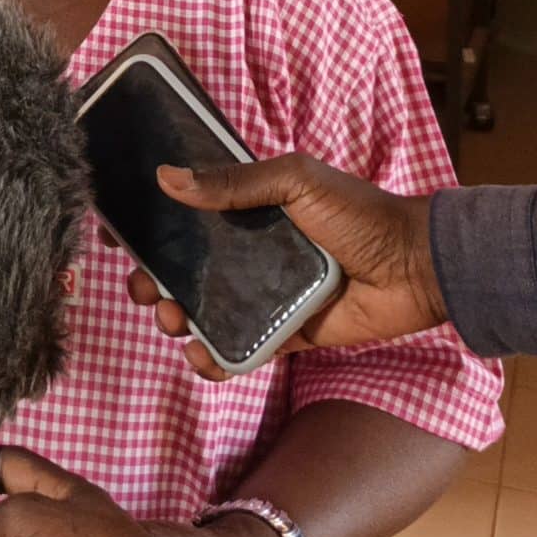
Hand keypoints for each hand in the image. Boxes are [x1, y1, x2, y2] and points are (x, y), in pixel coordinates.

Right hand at [134, 155, 447, 380]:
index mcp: (252, 210)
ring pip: (205, 313)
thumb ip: (234, 182)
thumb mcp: (295, 181)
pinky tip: (200, 357)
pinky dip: (213, 360)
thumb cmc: (359, 214)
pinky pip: (239, 352)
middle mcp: (252, 254)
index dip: (154, 227)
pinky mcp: (285, 336)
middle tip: (147, 288)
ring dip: (177, 319)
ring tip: (173, 321)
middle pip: (187, 270)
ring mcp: (266, 297)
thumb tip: (167, 176)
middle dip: (156, 280)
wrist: (413, 267)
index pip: (190, 217)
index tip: (123, 238)